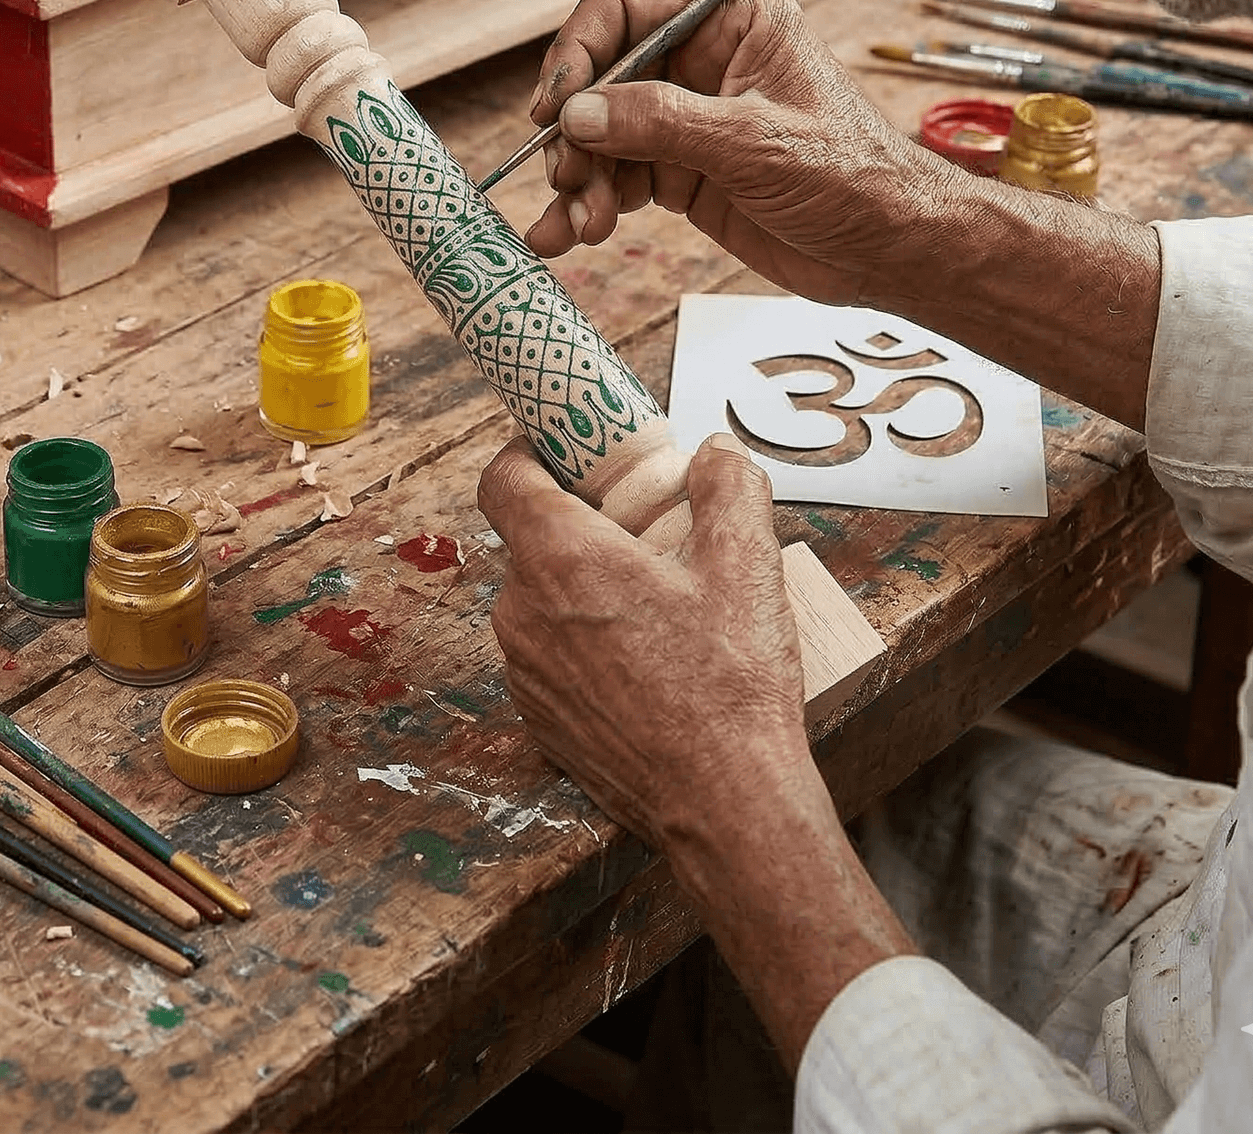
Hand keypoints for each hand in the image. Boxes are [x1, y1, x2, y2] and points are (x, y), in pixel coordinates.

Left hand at [480, 432, 915, 1070]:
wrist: (726, 804)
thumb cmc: (731, 685)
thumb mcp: (748, 562)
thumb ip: (728, 484)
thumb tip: (714, 454)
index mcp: (560, 558)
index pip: (504, 477)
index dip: (531, 451)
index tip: (569, 447)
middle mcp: (523, 611)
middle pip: (530, 538)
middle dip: (581, 521)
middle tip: (645, 527)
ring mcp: (526, 672)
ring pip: (542, 599)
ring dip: (585, 586)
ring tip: (658, 600)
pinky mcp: (541, 719)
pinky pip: (552, 654)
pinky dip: (586, 642)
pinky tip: (651, 659)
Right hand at [523, 0, 965, 304]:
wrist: (893, 252)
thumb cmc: (856, 180)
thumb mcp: (757, 145)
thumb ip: (661, 123)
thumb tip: (578, 113)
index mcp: (732, 22)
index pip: (626, 7)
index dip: (579, 49)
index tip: (555, 104)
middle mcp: (702, 63)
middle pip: (601, 77)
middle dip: (574, 131)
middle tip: (568, 178)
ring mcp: (687, 119)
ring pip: (599, 135)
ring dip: (578, 179)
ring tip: (579, 224)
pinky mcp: (682, 172)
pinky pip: (615, 178)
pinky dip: (587, 205)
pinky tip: (567, 235)